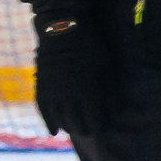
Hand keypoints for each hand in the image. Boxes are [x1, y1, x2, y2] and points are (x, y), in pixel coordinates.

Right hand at [32, 19, 107, 139]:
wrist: (62, 27)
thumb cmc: (90, 46)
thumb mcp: (107, 65)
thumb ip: (113, 89)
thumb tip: (119, 111)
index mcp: (87, 88)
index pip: (93, 117)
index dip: (97, 125)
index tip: (100, 128)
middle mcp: (68, 93)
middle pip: (75, 121)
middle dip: (83, 129)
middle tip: (88, 132)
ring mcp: (52, 89)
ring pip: (59, 117)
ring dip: (67, 127)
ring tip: (74, 130)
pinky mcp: (41, 84)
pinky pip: (42, 109)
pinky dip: (48, 122)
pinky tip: (54, 132)